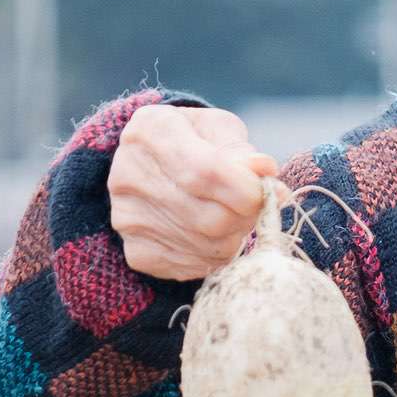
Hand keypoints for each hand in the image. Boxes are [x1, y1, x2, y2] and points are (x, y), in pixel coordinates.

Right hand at [109, 103, 277, 281]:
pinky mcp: (135, 251)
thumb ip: (244, 153)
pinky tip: (212, 234)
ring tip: (233, 217)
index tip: (266, 191)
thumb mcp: (220, 130)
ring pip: (205, 245)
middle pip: (207, 217)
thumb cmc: (195, 141)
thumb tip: (269, 180)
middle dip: (245, 216)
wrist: (153, 165)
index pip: (205, 173)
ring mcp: (126, 217)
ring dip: (234, 236)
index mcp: (151, 130)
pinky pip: (191, 266)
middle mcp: (128, 175)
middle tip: (253, 206)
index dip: (246, 190)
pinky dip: (214, 256)